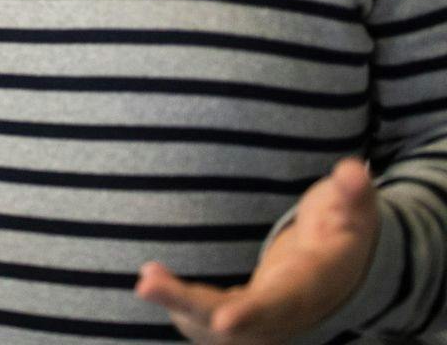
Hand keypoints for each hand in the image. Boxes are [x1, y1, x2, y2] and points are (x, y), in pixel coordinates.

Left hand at [137, 158, 379, 342]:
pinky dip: (180, 306)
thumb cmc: (345, 230)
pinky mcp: (243, 318)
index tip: (222, 320)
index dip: (254, 314)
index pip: (283, 303)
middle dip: (191, 306)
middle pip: (237, 323)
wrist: (344, 268)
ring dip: (178, 306)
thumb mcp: (355, 208)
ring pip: (214, 328)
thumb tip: (354, 171)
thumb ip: (352, 191)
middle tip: (145, 284)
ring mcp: (263, 321)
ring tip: (147, 279)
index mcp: (313, 285)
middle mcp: (286, 313)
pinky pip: (207, 322)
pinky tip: (154, 281)